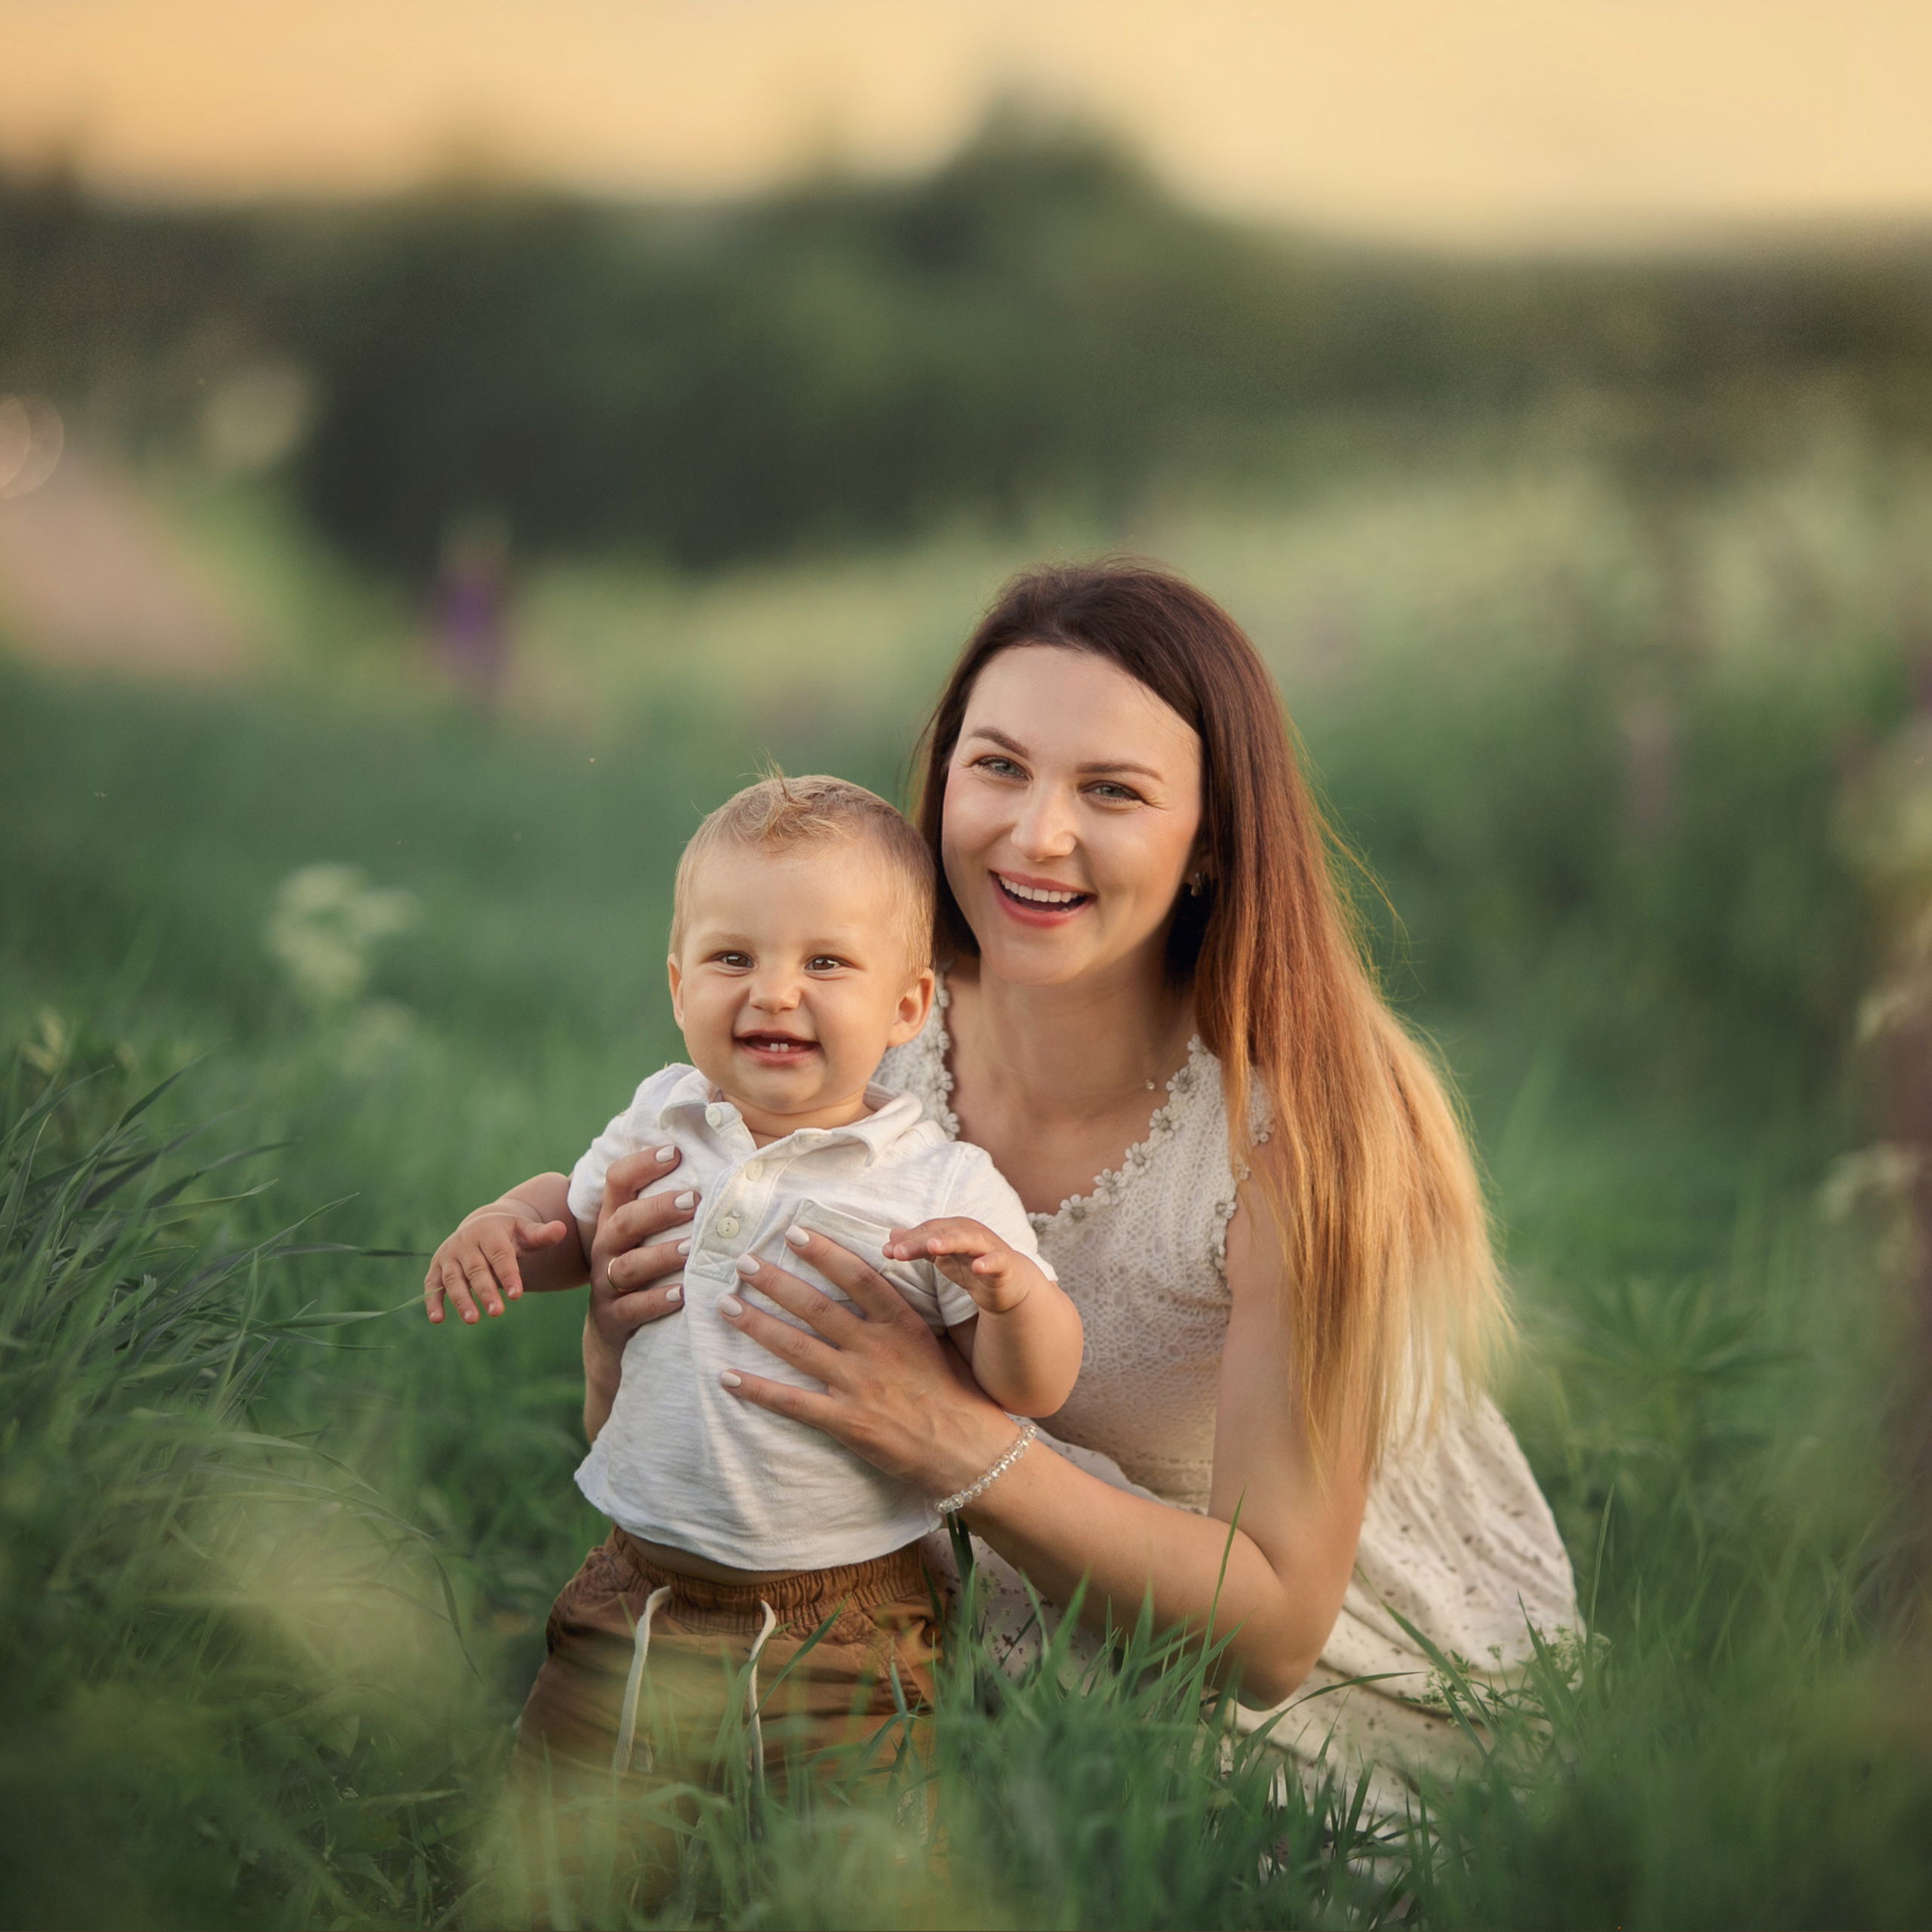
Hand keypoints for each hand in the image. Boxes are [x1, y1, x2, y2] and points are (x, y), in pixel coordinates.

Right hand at [424, 1205, 570, 1324]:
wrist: (483, 1225)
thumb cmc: (510, 1234)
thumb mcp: (526, 1231)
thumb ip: (542, 1235)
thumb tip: (561, 1230)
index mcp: (489, 1231)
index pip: (500, 1255)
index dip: (508, 1274)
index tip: (518, 1295)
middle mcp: (465, 1242)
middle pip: (476, 1269)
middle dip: (485, 1291)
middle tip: (497, 1312)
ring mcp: (449, 1255)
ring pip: (453, 1279)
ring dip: (461, 1299)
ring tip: (473, 1320)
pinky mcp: (437, 1268)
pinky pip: (432, 1285)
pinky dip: (433, 1301)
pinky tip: (438, 1319)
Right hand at [586, 1144, 697, 1359]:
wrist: (613, 1333)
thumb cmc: (646, 1271)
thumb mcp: (647, 1237)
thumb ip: (672, 1207)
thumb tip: (725, 1165)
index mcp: (615, 1219)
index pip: (617, 1180)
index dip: (641, 1164)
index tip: (675, 1152)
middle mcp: (606, 1247)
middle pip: (623, 1221)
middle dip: (657, 1209)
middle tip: (692, 1200)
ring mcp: (606, 1283)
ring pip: (628, 1266)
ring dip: (661, 1255)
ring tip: (691, 1248)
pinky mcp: (613, 1318)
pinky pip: (632, 1308)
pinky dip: (657, 1301)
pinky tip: (682, 1295)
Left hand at [712, 1227, 1019, 1497]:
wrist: (971, 1451)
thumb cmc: (958, 1395)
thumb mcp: (936, 1343)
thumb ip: (901, 1316)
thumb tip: (873, 1285)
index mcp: (902, 1325)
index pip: (857, 1276)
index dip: (824, 1251)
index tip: (794, 1232)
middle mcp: (876, 1349)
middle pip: (815, 1306)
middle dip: (775, 1282)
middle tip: (743, 1262)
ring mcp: (858, 1385)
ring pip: (796, 1347)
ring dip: (757, 1325)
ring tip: (726, 1305)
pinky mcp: (846, 1422)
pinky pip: (792, 1403)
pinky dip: (757, 1389)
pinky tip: (728, 1376)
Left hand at [886, 1215, 1042, 1314]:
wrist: (1009, 1283)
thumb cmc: (971, 1263)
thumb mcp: (942, 1256)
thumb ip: (918, 1245)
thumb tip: (891, 1235)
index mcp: (954, 1229)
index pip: (926, 1231)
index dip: (907, 1240)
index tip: (885, 1251)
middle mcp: (970, 1233)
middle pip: (942, 1233)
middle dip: (919, 1241)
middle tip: (897, 1252)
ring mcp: (988, 1247)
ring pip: (968, 1240)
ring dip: (950, 1242)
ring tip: (932, 1247)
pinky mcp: (1004, 1264)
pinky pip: (996, 1261)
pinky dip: (988, 1262)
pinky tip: (978, 1267)